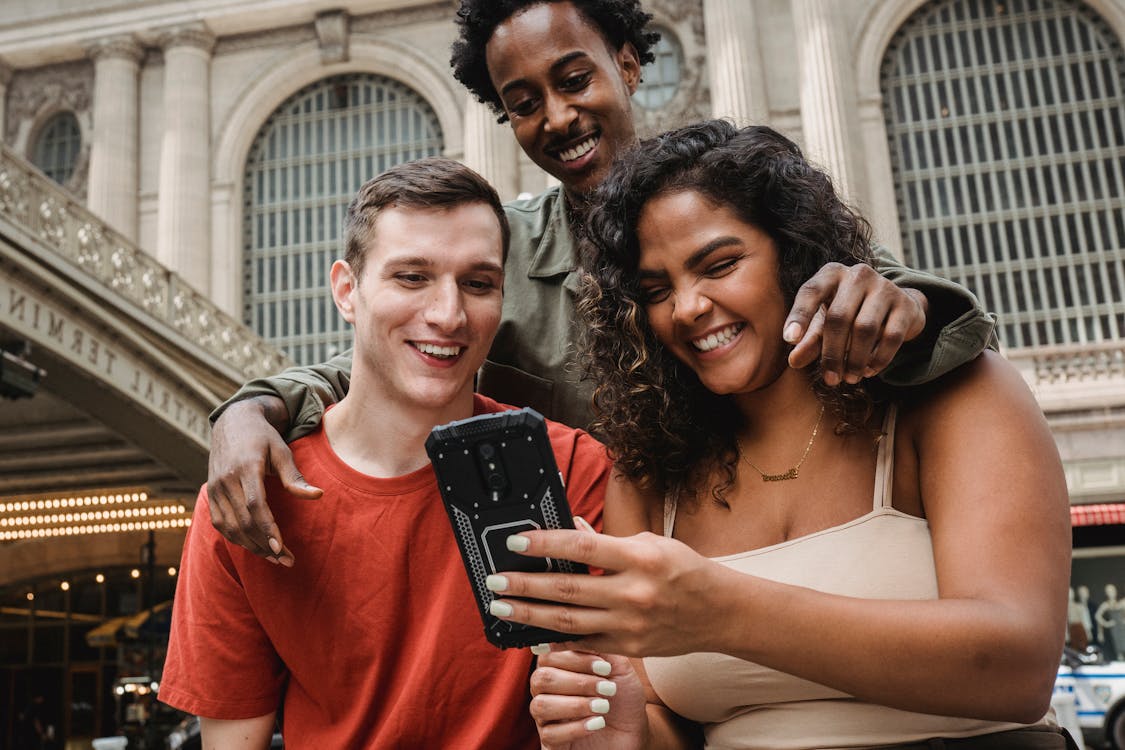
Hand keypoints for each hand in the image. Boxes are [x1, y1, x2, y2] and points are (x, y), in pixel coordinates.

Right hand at [206, 397, 321, 565]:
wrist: (232, 423)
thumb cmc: (263, 438)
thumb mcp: (282, 451)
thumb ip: (295, 477)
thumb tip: (318, 496)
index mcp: (246, 467)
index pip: (254, 505)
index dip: (267, 528)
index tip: (281, 547)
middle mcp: (226, 480)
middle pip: (243, 522)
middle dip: (265, 545)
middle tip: (287, 560)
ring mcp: (215, 489)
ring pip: (231, 527)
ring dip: (253, 547)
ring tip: (276, 558)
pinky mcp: (211, 495)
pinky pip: (222, 525)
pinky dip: (238, 539)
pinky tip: (257, 546)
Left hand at [487, 530, 720, 656]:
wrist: (720, 612)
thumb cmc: (684, 570)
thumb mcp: (649, 543)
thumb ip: (606, 540)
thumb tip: (568, 525)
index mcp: (640, 558)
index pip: (582, 548)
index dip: (545, 544)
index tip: (515, 542)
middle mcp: (634, 592)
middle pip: (568, 590)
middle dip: (526, 586)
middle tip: (495, 582)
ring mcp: (630, 624)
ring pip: (569, 621)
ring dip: (530, 615)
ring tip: (502, 608)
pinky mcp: (629, 646)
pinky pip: (584, 643)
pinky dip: (555, 639)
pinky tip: (531, 633)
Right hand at [531, 649, 646, 749]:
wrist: (636, 730)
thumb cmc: (623, 696)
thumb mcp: (618, 667)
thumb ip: (598, 647)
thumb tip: (575, 632)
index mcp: (559, 667)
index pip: (548, 655)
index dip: (574, 659)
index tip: (604, 667)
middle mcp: (548, 690)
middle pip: (541, 679)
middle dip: (577, 682)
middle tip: (606, 688)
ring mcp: (547, 717)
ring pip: (541, 705)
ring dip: (576, 705)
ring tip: (603, 706)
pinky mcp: (552, 742)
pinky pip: (549, 734)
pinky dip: (575, 728)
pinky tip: (597, 724)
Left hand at [783, 263, 926, 384]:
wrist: (896, 306)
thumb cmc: (850, 313)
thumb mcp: (825, 322)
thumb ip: (809, 339)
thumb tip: (794, 361)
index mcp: (831, 274)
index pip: (811, 292)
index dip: (799, 315)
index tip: (789, 339)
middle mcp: (857, 275)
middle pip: (839, 317)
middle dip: (831, 353)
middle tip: (830, 379)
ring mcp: (884, 287)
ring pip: (865, 329)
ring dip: (855, 359)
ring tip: (849, 378)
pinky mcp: (905, 305)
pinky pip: (890, 337)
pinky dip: (878, 359)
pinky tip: (869, 371)